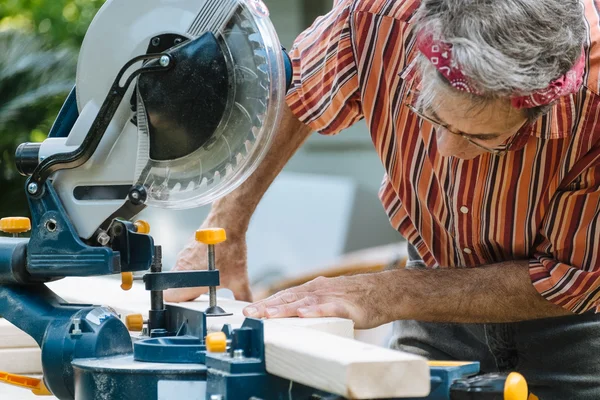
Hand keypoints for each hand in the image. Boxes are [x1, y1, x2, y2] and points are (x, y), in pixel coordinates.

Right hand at [164, 220, 251, 302]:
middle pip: (172, 288)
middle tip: (197, 296)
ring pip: (178, 275)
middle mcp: (181, 270)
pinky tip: (206, 266)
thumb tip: (248, 303)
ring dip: (187, 280)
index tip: (186, 307)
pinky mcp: (185, 249)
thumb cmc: (230, 250)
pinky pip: (183, 264)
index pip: (169, 298)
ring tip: (203, 281)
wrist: (226, 224)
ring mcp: (182, 258)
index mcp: (190, 282)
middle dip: (184, 294)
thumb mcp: (239, 278)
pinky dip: (192, 268)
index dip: (175, 305)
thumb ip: (242, 295)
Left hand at [243, 274, 390, 328]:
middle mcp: (319, 289)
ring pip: (304, 302)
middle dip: (267, 306)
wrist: (385, 292)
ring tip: (268, 314)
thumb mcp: (329, 298)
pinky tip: (304, 314)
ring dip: (284, 308)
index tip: (248, 311)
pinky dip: (315, 310)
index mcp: (313, 289)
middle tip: (249, 313)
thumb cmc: (356, 297)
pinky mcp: (346, 306)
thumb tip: (292, 316)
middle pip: (288, 297)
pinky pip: (328, 308)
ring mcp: (332, 296)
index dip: (265, 303)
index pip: (284, 296)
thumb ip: (311, 305)